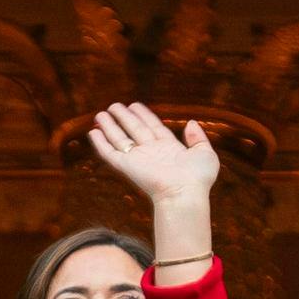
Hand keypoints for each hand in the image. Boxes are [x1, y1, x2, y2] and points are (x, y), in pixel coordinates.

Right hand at [88, 102, 219, 205]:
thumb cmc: (198, 179)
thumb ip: (198, 138)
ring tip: (100, 114)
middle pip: (134, 130)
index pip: (153, 127)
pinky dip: (100, 144)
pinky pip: (110, 153)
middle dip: (124, 118)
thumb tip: (191, 123)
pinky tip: (93, 133)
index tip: (134, 105)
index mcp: (169, 149)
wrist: (185, 194)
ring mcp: (139, 160)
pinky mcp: (127, 167)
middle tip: (113, 106)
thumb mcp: (205, 153)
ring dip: (109, 126)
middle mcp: (152, 153)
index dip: (144, 115)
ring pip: (120, 139)